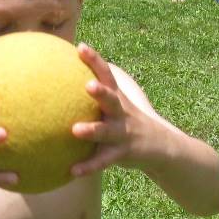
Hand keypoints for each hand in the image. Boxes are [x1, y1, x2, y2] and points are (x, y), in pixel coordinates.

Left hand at [69, 44, 146, 176]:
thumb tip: (59, 83)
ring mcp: (123, 133)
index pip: (106, 75)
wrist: (160, 146)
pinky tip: (72, 172)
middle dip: (100, 92)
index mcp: (117, 98)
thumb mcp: (115, 105)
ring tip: (76, 130)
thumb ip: (94, 95)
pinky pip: (103, 161)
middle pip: (111, 99)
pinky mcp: (123, 153)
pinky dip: (89, 166)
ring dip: (93, 130)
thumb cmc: (126, 121)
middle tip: (87, 85)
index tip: (80, 47)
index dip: (95, 60)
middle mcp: (121, 113)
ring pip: (107, 131)